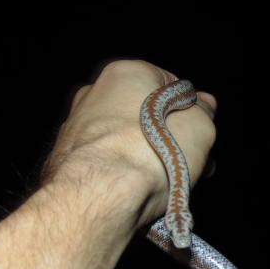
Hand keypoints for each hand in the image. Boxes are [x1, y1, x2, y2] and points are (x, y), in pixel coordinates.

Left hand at [41, 59, 216, 226]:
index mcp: (127, 73)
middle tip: (190, 164)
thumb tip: (204, 105)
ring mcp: (76, 126)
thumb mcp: (199, 128)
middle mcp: (94, 93)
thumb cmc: (150, 153)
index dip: (191, 114)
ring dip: (148, 158)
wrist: (99, 195)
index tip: (199, 137)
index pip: (171, 87)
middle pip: (147, 115)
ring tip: (168, 185)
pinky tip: (140, 192)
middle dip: (170, 139)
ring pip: (126, 141)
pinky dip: (123, 174)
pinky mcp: (65, 159)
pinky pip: (106, 163)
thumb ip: (204, 113)